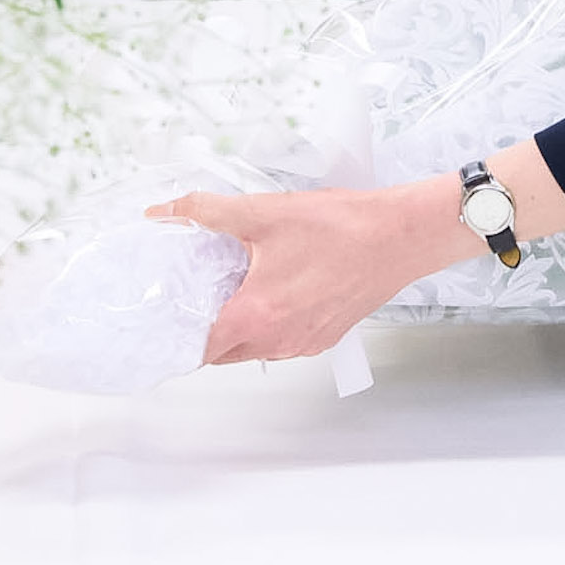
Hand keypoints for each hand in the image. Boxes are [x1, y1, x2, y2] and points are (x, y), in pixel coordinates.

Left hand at [149, 178, 477, 363]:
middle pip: (222, 353)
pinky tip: (277, 287)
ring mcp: (305, 343)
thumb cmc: (342, 227)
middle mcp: (279, 341)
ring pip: (254, 349)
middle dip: (206, 328)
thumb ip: (207, 212)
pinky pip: (284, 341)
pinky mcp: (326, 336)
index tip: (165, 317)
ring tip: (238, 285)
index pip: (197, 349)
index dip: (176, 336)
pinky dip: (272, 324)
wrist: (401, 235)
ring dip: (240, 326)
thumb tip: (163, 211)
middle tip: (198, 292)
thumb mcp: (265, 211)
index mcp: (256, 316)